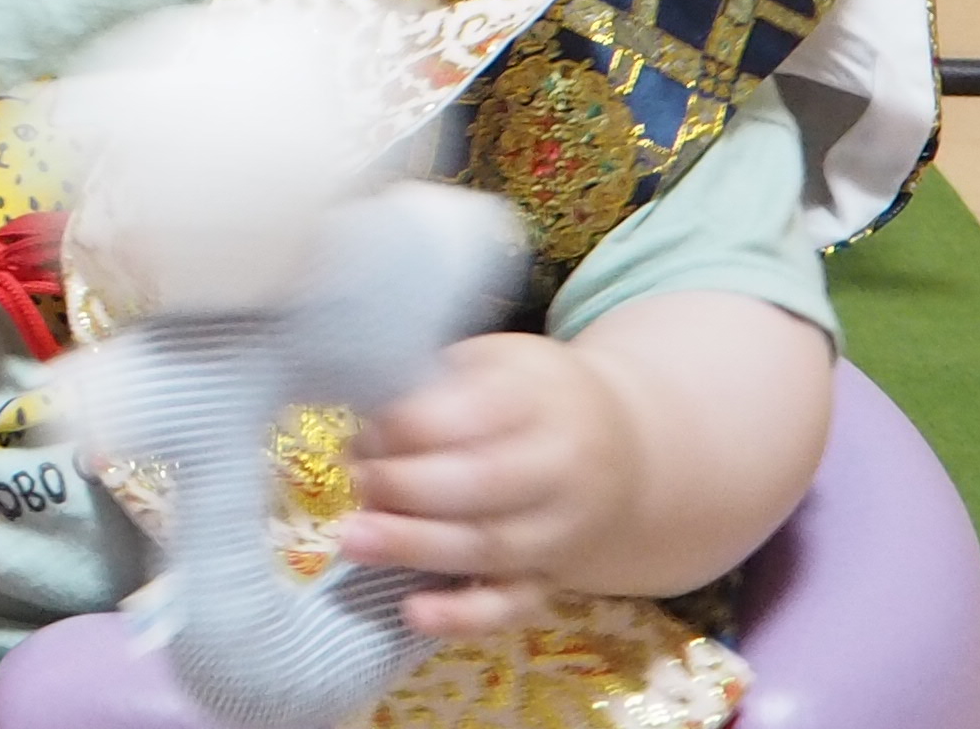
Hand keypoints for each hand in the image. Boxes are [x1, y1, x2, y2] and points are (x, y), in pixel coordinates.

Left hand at [332, 331, 638, 636]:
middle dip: (404, 487)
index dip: (406, 428)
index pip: (469, 414)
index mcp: (540, 399)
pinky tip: (413, 612)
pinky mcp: (554, 579)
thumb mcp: (492, 363)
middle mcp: (561, 468)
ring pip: (490, 547)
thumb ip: (434, 386)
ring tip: (352, 540)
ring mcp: (562, 530)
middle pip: (481, 483)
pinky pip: (513, 605)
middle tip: (353, 484)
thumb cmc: (531, 396)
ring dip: (415, 547)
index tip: (360, 433)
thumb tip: (361, 422)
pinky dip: (463, 615)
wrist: (627, 449)